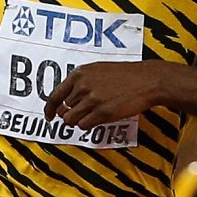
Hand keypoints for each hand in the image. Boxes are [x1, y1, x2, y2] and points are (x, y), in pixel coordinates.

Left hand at [43, 60, 170, 129]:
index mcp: (79, 74)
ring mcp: (92, 100)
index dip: (49, 109)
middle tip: (81, 115)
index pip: (55, 96)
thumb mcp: (98, 70)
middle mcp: (82, 86)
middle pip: (63, 110)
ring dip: (79, 121)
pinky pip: (84, 126)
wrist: (147, 80)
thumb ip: (81, 82)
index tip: (49, 116)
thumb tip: (67, 99)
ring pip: (71, 120)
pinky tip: (99, 119)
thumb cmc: (125, 75)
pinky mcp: (102, 112)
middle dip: (70, 115)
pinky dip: (88, 126)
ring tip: (92, 116)